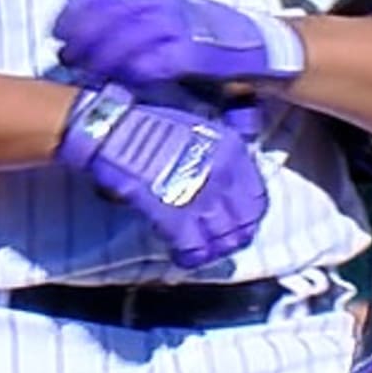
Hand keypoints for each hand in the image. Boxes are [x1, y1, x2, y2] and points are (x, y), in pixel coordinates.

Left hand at [54, 0, 303, 93]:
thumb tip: (85, 34)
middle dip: (85, 32)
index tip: (58, 29)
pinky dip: (138, 68)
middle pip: (115, 8)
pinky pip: (161, 57)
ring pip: (133, 32)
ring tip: (87, 71)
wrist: (260, 49)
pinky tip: (121, 79)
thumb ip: (135, 21)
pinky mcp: (199, 51)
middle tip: (67, 55)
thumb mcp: (170, 18)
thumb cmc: (206, 41)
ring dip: (105, 52)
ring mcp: (185, 23)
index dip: (78, 7)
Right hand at [55, 82, 268, 268]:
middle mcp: (224, 176)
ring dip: (210, 250)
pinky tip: (180, 255)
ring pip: (221, 242)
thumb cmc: (149, 116)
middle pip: (243, 225)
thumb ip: (218, 143)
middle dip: (230, 237)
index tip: (234, 220)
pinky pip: (192, 248)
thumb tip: (224, 168)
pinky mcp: (173, 215)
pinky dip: (187, 256)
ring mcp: (200, 197)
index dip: (247, 216)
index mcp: (232, 150)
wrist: (113, 125)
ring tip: (197, 250)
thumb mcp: (198, 116)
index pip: (258, 199)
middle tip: (215, 241)